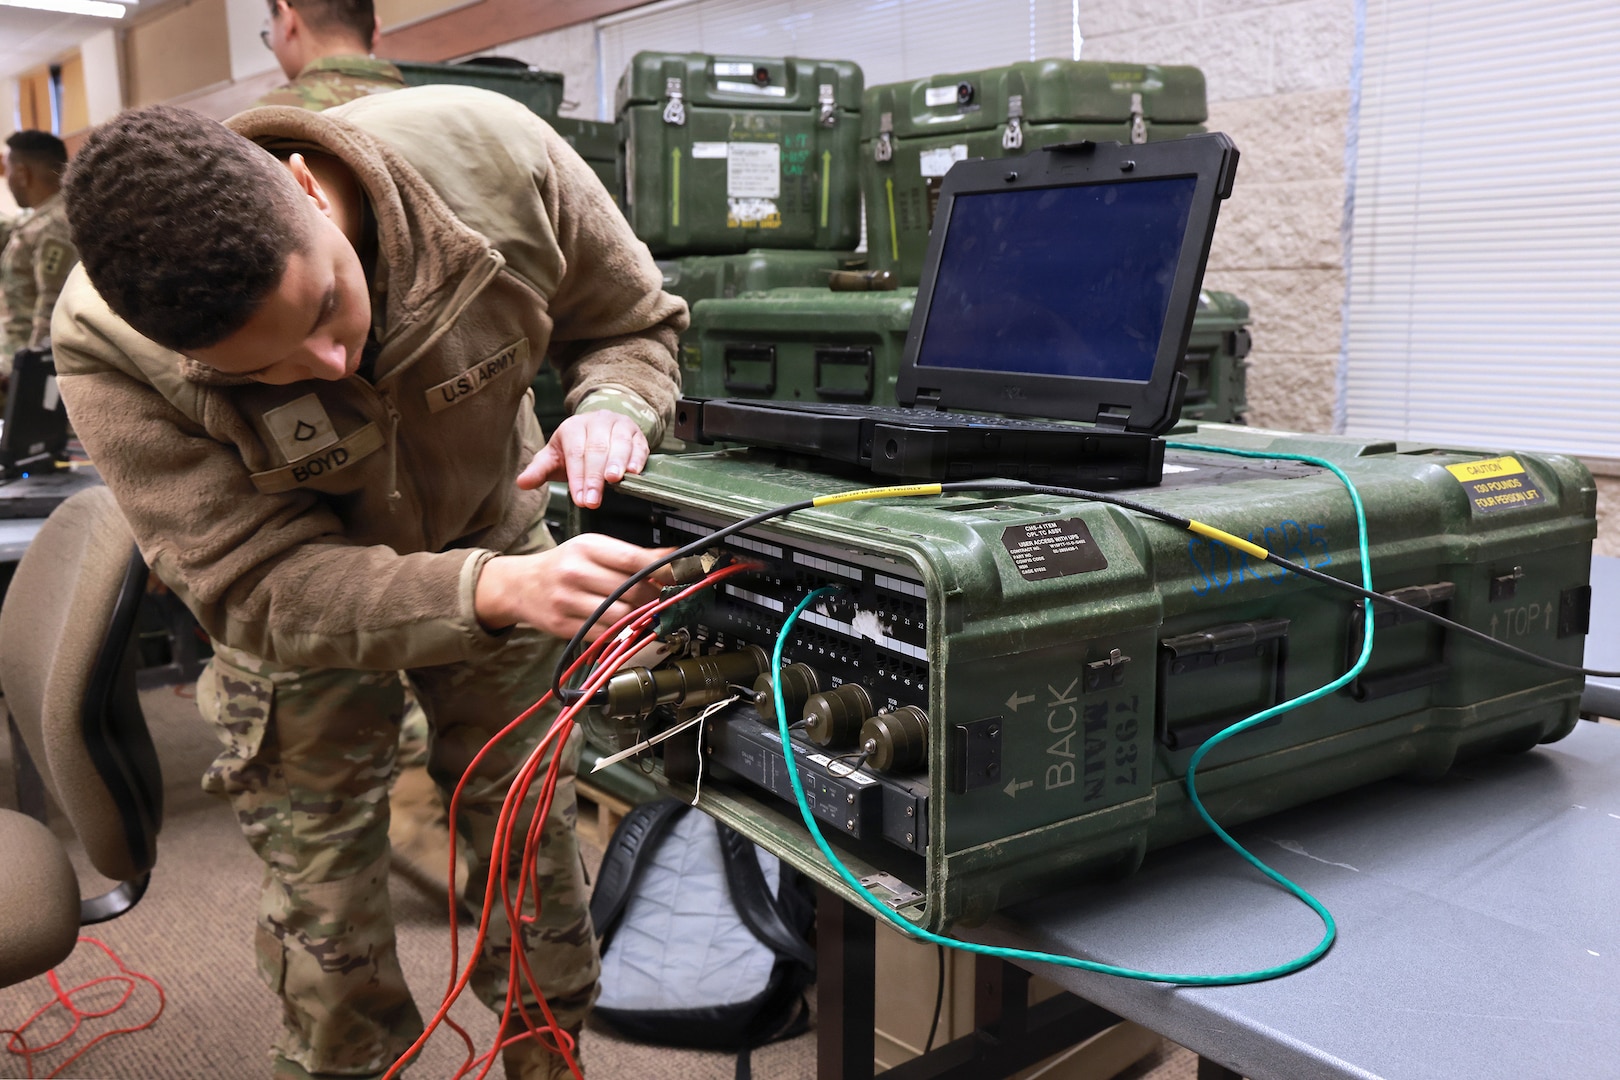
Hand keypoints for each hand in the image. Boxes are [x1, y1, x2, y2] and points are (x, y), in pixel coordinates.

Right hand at [474, 534, 675, 639]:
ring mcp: (568, 602)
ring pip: (621, 616)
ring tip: (650, 613)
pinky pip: (605, 633)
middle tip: (668, 598)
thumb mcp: (592, 548)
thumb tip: (673, 560)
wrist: (520, 586)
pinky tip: (629, 625)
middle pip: (632, 590)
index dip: (664, 570)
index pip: (633, 560)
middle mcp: (575, 573)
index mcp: (585, 547)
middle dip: (656, 597)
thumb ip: (631, 555)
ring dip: (642, 618)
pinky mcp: (564, 626)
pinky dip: (623, 632)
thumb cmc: (562, 564)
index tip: (684, 575)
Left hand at [517, 411, 649, 507]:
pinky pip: (638, 445)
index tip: (579, 499)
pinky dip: (637, 458)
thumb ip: (539, 470)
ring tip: (614, 481)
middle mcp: (597, 422)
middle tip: (593, 500)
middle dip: (594, 477)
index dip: (577, 477)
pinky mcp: (637, 434)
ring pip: (619, 443)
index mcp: (573, 427)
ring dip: (617, 463)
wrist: (601, 428)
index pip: (575, 452)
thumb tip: (522, 482)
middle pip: (596, 449)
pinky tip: (633, 472)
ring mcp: (619, 426)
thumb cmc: (576, 449)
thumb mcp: (555, 457)